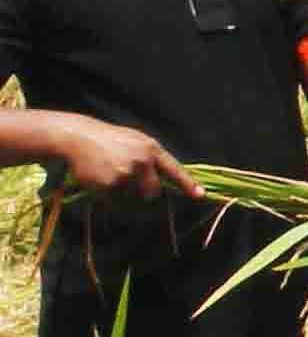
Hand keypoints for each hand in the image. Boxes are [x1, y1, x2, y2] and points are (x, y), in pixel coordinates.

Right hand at [62, 118, 200, 199]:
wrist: (78, 137)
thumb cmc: (109, 139)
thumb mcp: (135, 141)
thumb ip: (151, 158)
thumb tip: (165, 181)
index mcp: (151, 149)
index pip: (174, 170)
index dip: (188, 184)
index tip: (201, 195)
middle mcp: (142, 161)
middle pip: (153, 192)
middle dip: (145, 192)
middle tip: (128, 181)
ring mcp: (126, 174)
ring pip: (132, 197)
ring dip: (123, 192)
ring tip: (109, 173)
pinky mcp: (109, 184)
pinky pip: (114, 200)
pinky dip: (108, 194)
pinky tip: (99, 178)